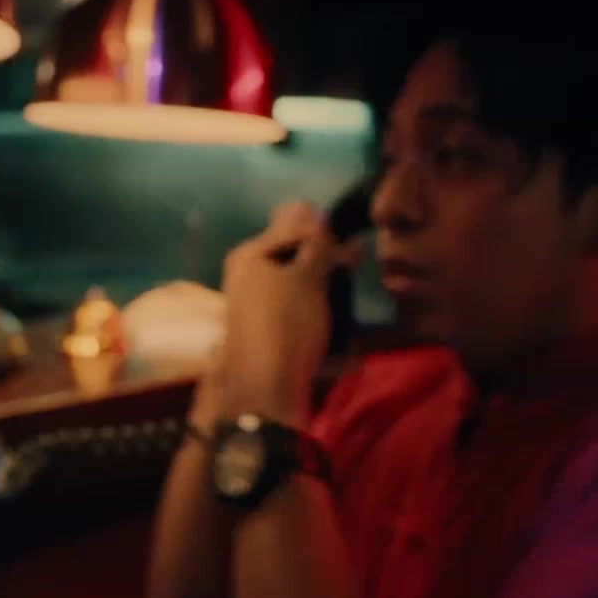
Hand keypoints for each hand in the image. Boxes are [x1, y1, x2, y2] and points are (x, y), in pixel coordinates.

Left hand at [218, 202, 343, 425]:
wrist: (266, 387)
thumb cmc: (287, 321)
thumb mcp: (307, 276)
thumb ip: (315, 243)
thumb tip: (314, 209)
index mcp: (249, 254)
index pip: (290, 225)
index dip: (324, 232)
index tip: (352, 247)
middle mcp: (245, 275)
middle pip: (291, 255)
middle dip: (324, 259)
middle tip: (352, 268)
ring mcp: (253, 305)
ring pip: (294, 283)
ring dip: (322, 285)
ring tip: (345, 295)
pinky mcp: (265, 331)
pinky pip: (293, 308)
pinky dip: (313, 309)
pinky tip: (331, 317)